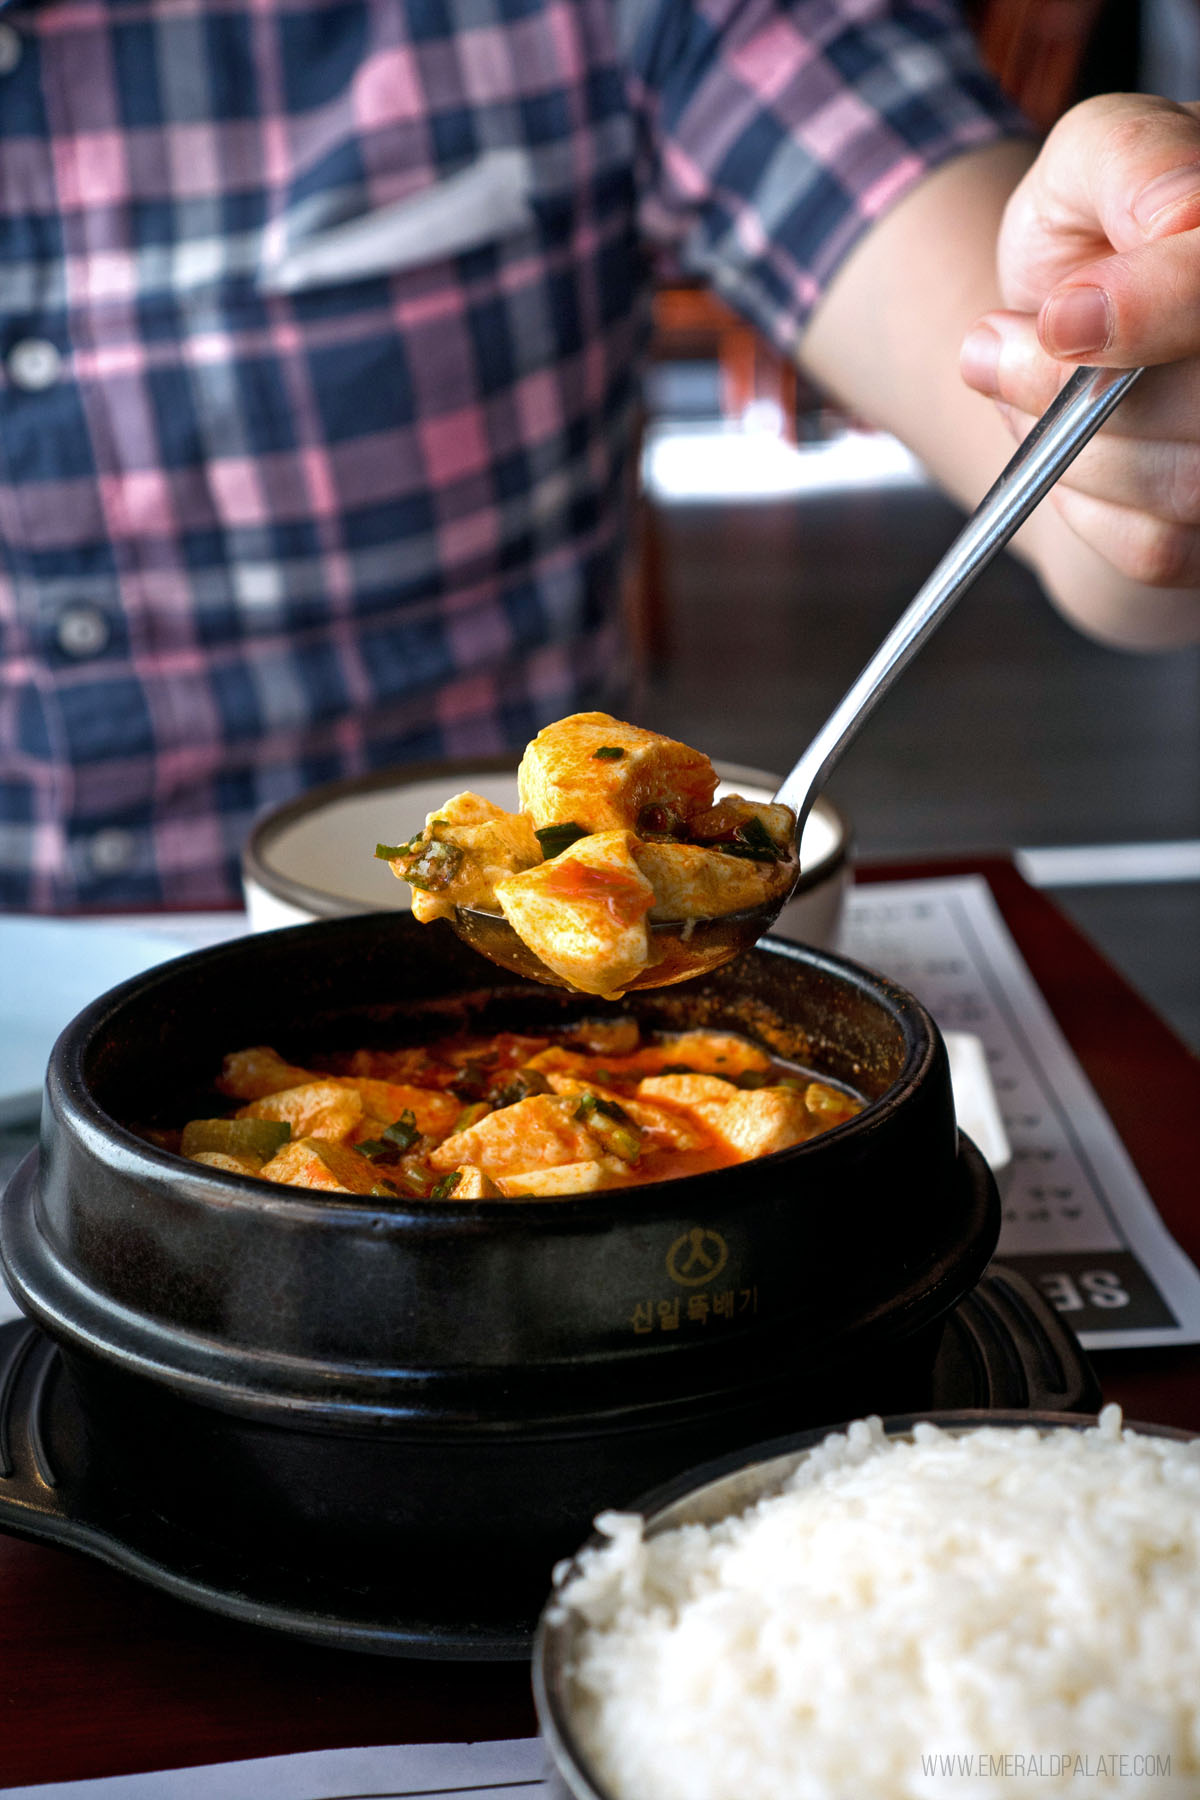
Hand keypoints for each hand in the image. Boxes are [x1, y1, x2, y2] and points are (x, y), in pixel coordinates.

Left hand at [960, 95, 1199, 589]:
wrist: (1087, 320)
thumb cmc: (1101, 230)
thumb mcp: (1093, 156)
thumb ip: (1131, 162)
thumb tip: (1172, 220)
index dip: (1155, 309)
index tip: (1059, 317)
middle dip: (1082, 396)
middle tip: (993, 349)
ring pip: (1189, 487)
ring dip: (1075, 454)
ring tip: (1026, 386)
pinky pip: (1164, 550)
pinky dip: (1090, 510)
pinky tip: (1075, 448)